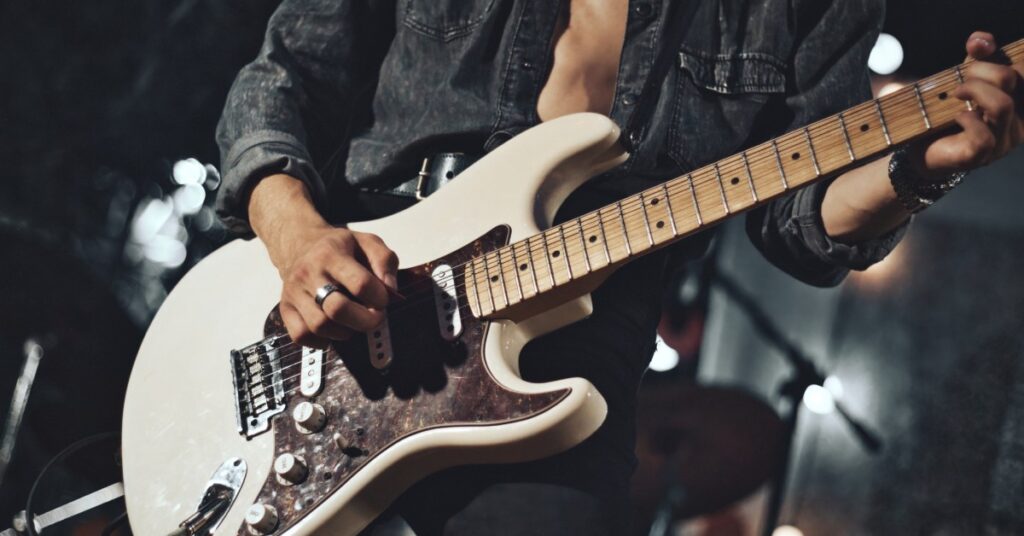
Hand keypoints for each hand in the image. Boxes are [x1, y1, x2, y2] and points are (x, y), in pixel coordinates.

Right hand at [248, 173, 398, 348]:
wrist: (300, 244)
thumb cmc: (339, 247)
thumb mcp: (368, 242)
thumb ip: (385, 261)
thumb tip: (390, 290)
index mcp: (331, 254)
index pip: (361, 284)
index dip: (380, 298)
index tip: (384, 300)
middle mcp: (308, 273)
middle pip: (337, 309)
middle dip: (365, 321)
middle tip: (374, 317)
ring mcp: (294, 292)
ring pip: (320, 326)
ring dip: (345, 331)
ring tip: (352, 320)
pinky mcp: (285, 308)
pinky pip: (301, 336)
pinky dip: (321, 340)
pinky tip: (333, 328)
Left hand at [909, 31, 1022, 178]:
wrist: (920, 147)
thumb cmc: (946, 112)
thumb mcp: (963, 78)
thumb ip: (976, 58)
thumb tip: (980, 40)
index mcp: (1018, 99)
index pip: (1023, 69)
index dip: (1001, 54)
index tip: (976, 50)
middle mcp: (1017, 120)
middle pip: (1013, 78)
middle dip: (981, 70)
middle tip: (959, 78)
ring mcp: (1002, 141)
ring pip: (1002, 105)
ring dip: (974, 90)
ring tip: (955, 93)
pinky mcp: (980, 155)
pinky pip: (984, 135)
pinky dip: (966, 119)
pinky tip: (956, 117)